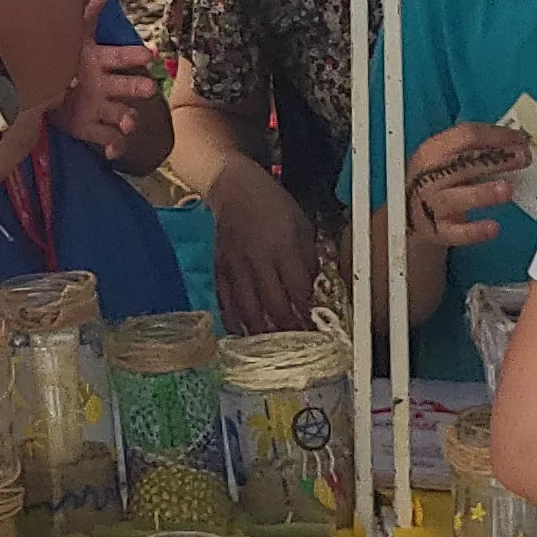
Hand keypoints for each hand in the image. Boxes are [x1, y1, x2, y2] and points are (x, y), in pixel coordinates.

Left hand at [49, 0, 161, 158]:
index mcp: (101, 60)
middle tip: (149, 89)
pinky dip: (112, 146)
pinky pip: (105, 139)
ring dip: (127, 118)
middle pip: (126, 86)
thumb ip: (91, 4)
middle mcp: (106, 85)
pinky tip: (113, 152)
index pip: (121, 57)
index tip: (148, 56)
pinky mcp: (90, 128)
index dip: (134, 57)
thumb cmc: (66, 54)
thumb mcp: (75, 29)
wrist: (47, 87)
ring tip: (130, 122)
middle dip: (138, 88)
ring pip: (120, 113)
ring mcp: (99, 108)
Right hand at [202, 154, 320, 335]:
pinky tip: (242, 334)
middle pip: (274, 305)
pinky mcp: (219, 269)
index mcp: (282, 246)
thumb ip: (308, 257)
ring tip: (272, 348)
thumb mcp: (301, 223)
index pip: (298, 289)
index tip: (317, 328)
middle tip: (298, 345)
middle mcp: (258, 260)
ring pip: (248, 309)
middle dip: (288, 329)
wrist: (232, 187)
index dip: (308, 312)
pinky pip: (225, 301)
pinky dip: (234, 321)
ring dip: (262, 332)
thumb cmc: (271, 202)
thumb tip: (311, 289)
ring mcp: (235, 267)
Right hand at [404, 123, 531, 249]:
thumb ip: (473, 150)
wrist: (410, 214)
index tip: (521, 139)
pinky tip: (494, 227)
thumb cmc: (437, 180)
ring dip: (483, 193)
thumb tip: (517, 141)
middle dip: (497, 160)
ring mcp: (432, 204)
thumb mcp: (446, 158)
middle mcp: (429, 176)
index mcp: (432, 151)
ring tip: (507, 190)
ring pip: (457, 198)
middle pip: (464, 164)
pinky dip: (475, 231)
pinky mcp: (438, 231)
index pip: (466, 136)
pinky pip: (457, 232)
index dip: (497, 135)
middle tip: (525, 159)